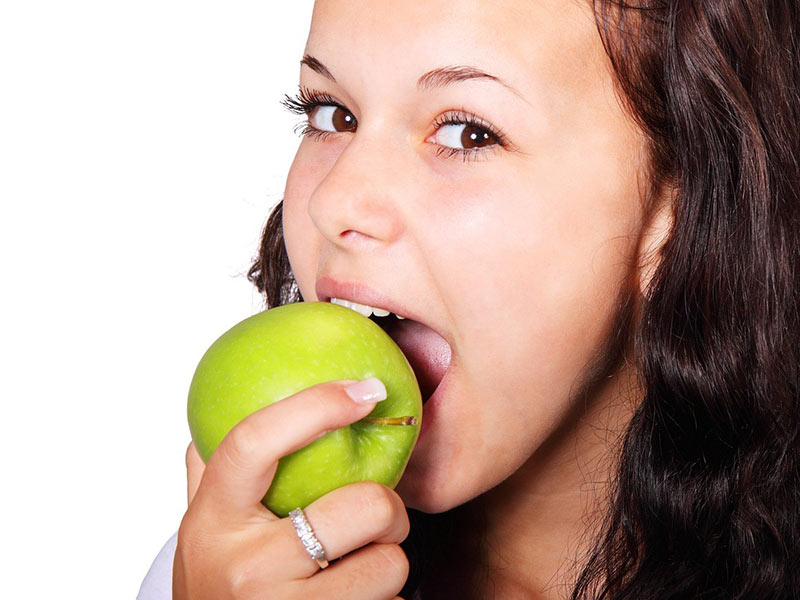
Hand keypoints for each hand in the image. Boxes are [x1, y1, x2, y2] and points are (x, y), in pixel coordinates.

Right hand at [174, 380, 410, 599]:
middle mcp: (246, 567)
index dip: (316, 405)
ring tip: (360, 570)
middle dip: (389, 510)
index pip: (254, 442)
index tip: (365, 390)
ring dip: (388, 565)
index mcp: (213, 520)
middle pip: (364, 506)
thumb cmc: (216, 589)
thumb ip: (211, 474)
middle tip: (378, 519)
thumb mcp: (201, 533)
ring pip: (389, 564)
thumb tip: (221, 409)